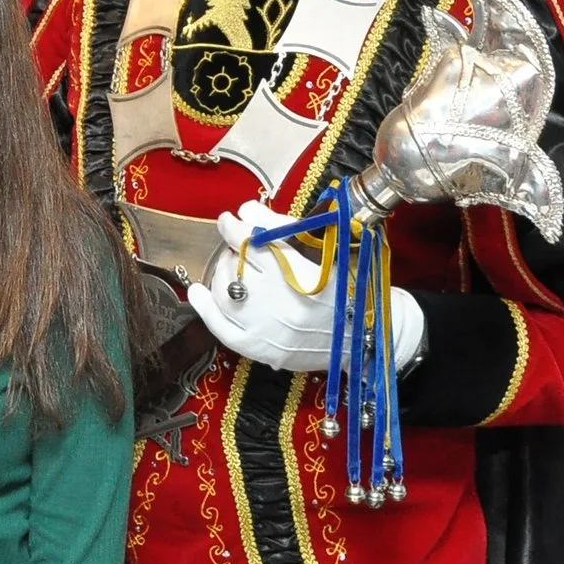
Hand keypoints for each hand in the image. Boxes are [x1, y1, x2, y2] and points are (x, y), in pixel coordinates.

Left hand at [185, 201, 427, 375]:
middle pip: (239, 269)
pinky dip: (206, 308)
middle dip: (231, 248)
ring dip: (220, 273)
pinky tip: (198, 291)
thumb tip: (246, 211)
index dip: (236, 228)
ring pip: (226, 295)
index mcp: (307, 278)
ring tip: (228, 265)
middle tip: (235, 241)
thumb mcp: (326, 252)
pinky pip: (223, 329)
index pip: (258, 246)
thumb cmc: (348, 290)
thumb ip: (283, 229)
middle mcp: (287, 306)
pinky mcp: (264, 351)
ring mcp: (273, 332)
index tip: (230, 219)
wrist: (365, 337)